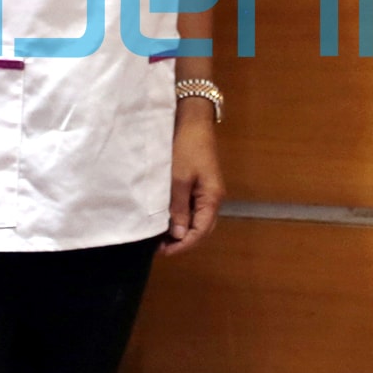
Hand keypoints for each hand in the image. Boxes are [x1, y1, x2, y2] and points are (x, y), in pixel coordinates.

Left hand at [162, 97, 222, 256]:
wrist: (192, 119)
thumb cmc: (185, 148)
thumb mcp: (178, 180)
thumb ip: (179, 208)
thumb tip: (179, 234)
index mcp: (212, 198)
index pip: (200, 231)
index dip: (183, 245)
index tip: (163, 252)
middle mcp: (213, 197)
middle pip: (202, 228)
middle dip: (182, 241)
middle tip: (159, 247)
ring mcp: (207, 190)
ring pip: (197, 218)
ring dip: (181, 229)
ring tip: (160, 236)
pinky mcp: (199, 183)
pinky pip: (193, 207)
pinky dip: (181, 216)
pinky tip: (167, 218)